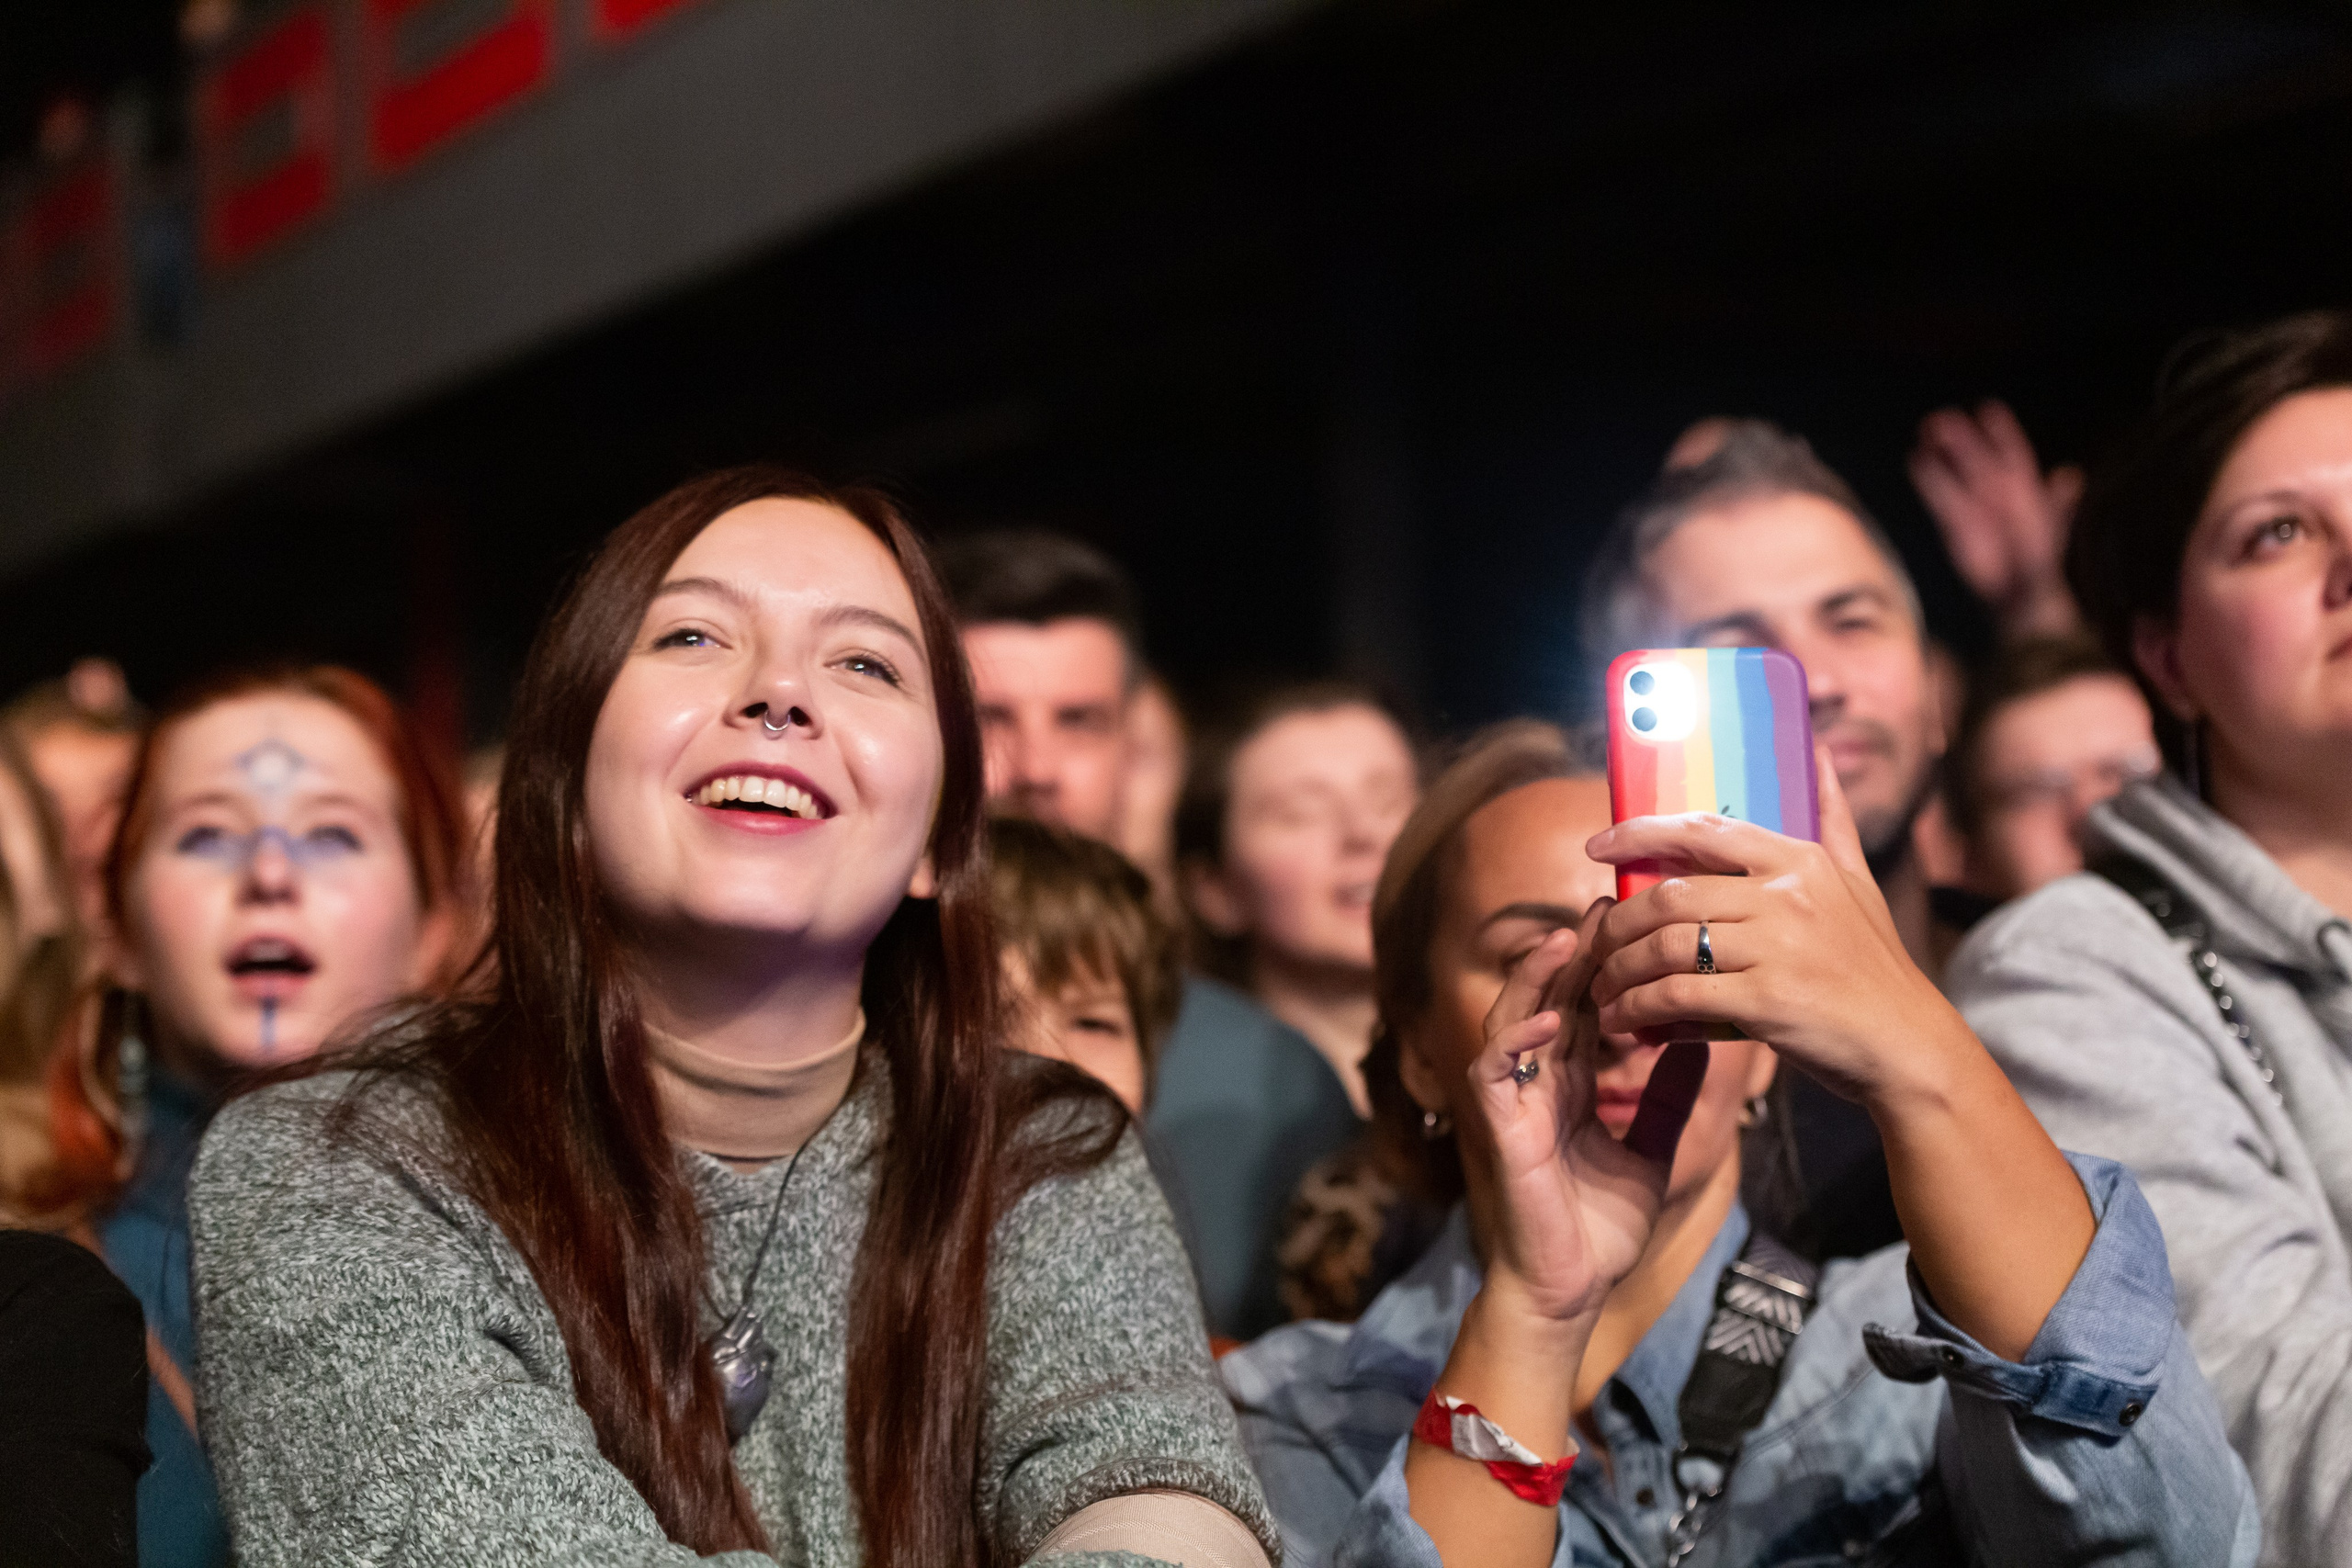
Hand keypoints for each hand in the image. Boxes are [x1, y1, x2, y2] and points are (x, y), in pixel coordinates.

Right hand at [1464, 914, 1706, 1330]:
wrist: (1572, 1290)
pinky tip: (1550, 1018)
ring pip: (1514, 1016)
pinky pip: (1495, 1069)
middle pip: (1551, 997)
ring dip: (1538, 977)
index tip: (1638, 920)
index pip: (1584, 1004)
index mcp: (1569, 1080)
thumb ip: (1668, 1098)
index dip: (1605, 962)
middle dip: (1578, 951)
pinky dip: (1518, 1040)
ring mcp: (1514, 1100)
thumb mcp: (1653, 1149)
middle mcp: (1538, 1080)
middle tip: (1609, 905)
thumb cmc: (1602, 1228)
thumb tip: (1704, 1047)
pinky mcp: (1500, 1127)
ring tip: (1570, 939)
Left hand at [1582, 744, 1968, 1107]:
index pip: (1703, 831)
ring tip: (1604, 988)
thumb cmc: (1874, 966)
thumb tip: (1819, 752)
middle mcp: (1786, 896)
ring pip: (1667, 946)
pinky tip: (1625, 1019)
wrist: (1906, 1044)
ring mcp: (1777, 948)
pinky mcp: (1767, 1001)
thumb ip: (1832, 819)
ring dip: (1621, 969)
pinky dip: (1640, 1007)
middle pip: (1671, 895)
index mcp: (1799, 861)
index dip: (1639, 832)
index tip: (1596, 846)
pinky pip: (1679, 995)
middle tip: (1597, 943)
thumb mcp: (1859, 882)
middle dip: (1619, 922)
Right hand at [1908, 399, 2081, 636]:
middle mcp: (1998, 494)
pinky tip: (1916, 460)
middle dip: (1962, 438)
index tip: (1988, 410)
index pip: (2013, 453)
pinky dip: (1929, 479)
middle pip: (1978, 458)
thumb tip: (2069, 474)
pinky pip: (1940, 496)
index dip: (2002, 432)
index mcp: (2024, 490)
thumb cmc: (2039, 561)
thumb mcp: (2051, 529)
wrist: (2019, 595)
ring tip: (1926, 430)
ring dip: (1942, 451)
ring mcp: (1975, 507)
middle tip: (1943, 419)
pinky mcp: (1955, 524)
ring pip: (1957, 472)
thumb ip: (2056, 503)